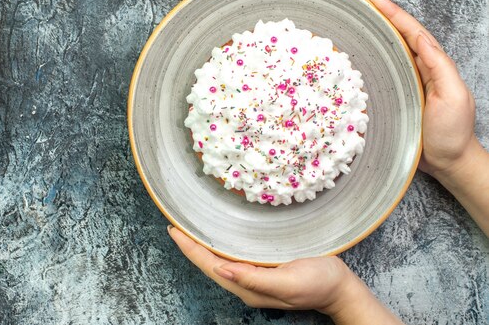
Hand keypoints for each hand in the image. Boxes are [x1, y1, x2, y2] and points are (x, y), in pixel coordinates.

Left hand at [168, 226, 402, 323]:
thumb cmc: (319, 284)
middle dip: (190, 245)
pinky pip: (232, 255)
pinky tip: (216, 235)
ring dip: (202, 244)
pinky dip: (219, 244)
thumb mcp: (289, 283)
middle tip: (174, 224)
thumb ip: (255, 278)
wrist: (340, 288)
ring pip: (218, 258)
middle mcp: (245, 282)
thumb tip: (221, 270)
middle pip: (209, 262)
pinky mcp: (262, 268)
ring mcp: (253, 276)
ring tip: (188, 228)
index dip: (190, 248)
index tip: (174, 230)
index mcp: (247, 287)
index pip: (209, 265)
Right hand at [366, 0, 477, 179]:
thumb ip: (440, 67)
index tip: (374, 0)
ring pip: (389, 55)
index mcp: (434, 66)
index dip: (394, 14)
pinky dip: (369, 63)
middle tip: (360, 5)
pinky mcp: (395, 100)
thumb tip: (419, 38)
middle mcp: (419, 71)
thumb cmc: (451, 133)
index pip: (412, 32)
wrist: (447, 163)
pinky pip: (381, 75)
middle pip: (399, 38)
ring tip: (355, 25)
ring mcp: (407, 85)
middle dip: (382, 19)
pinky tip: (355, 61)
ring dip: (374, 38)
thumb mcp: (452, 96)